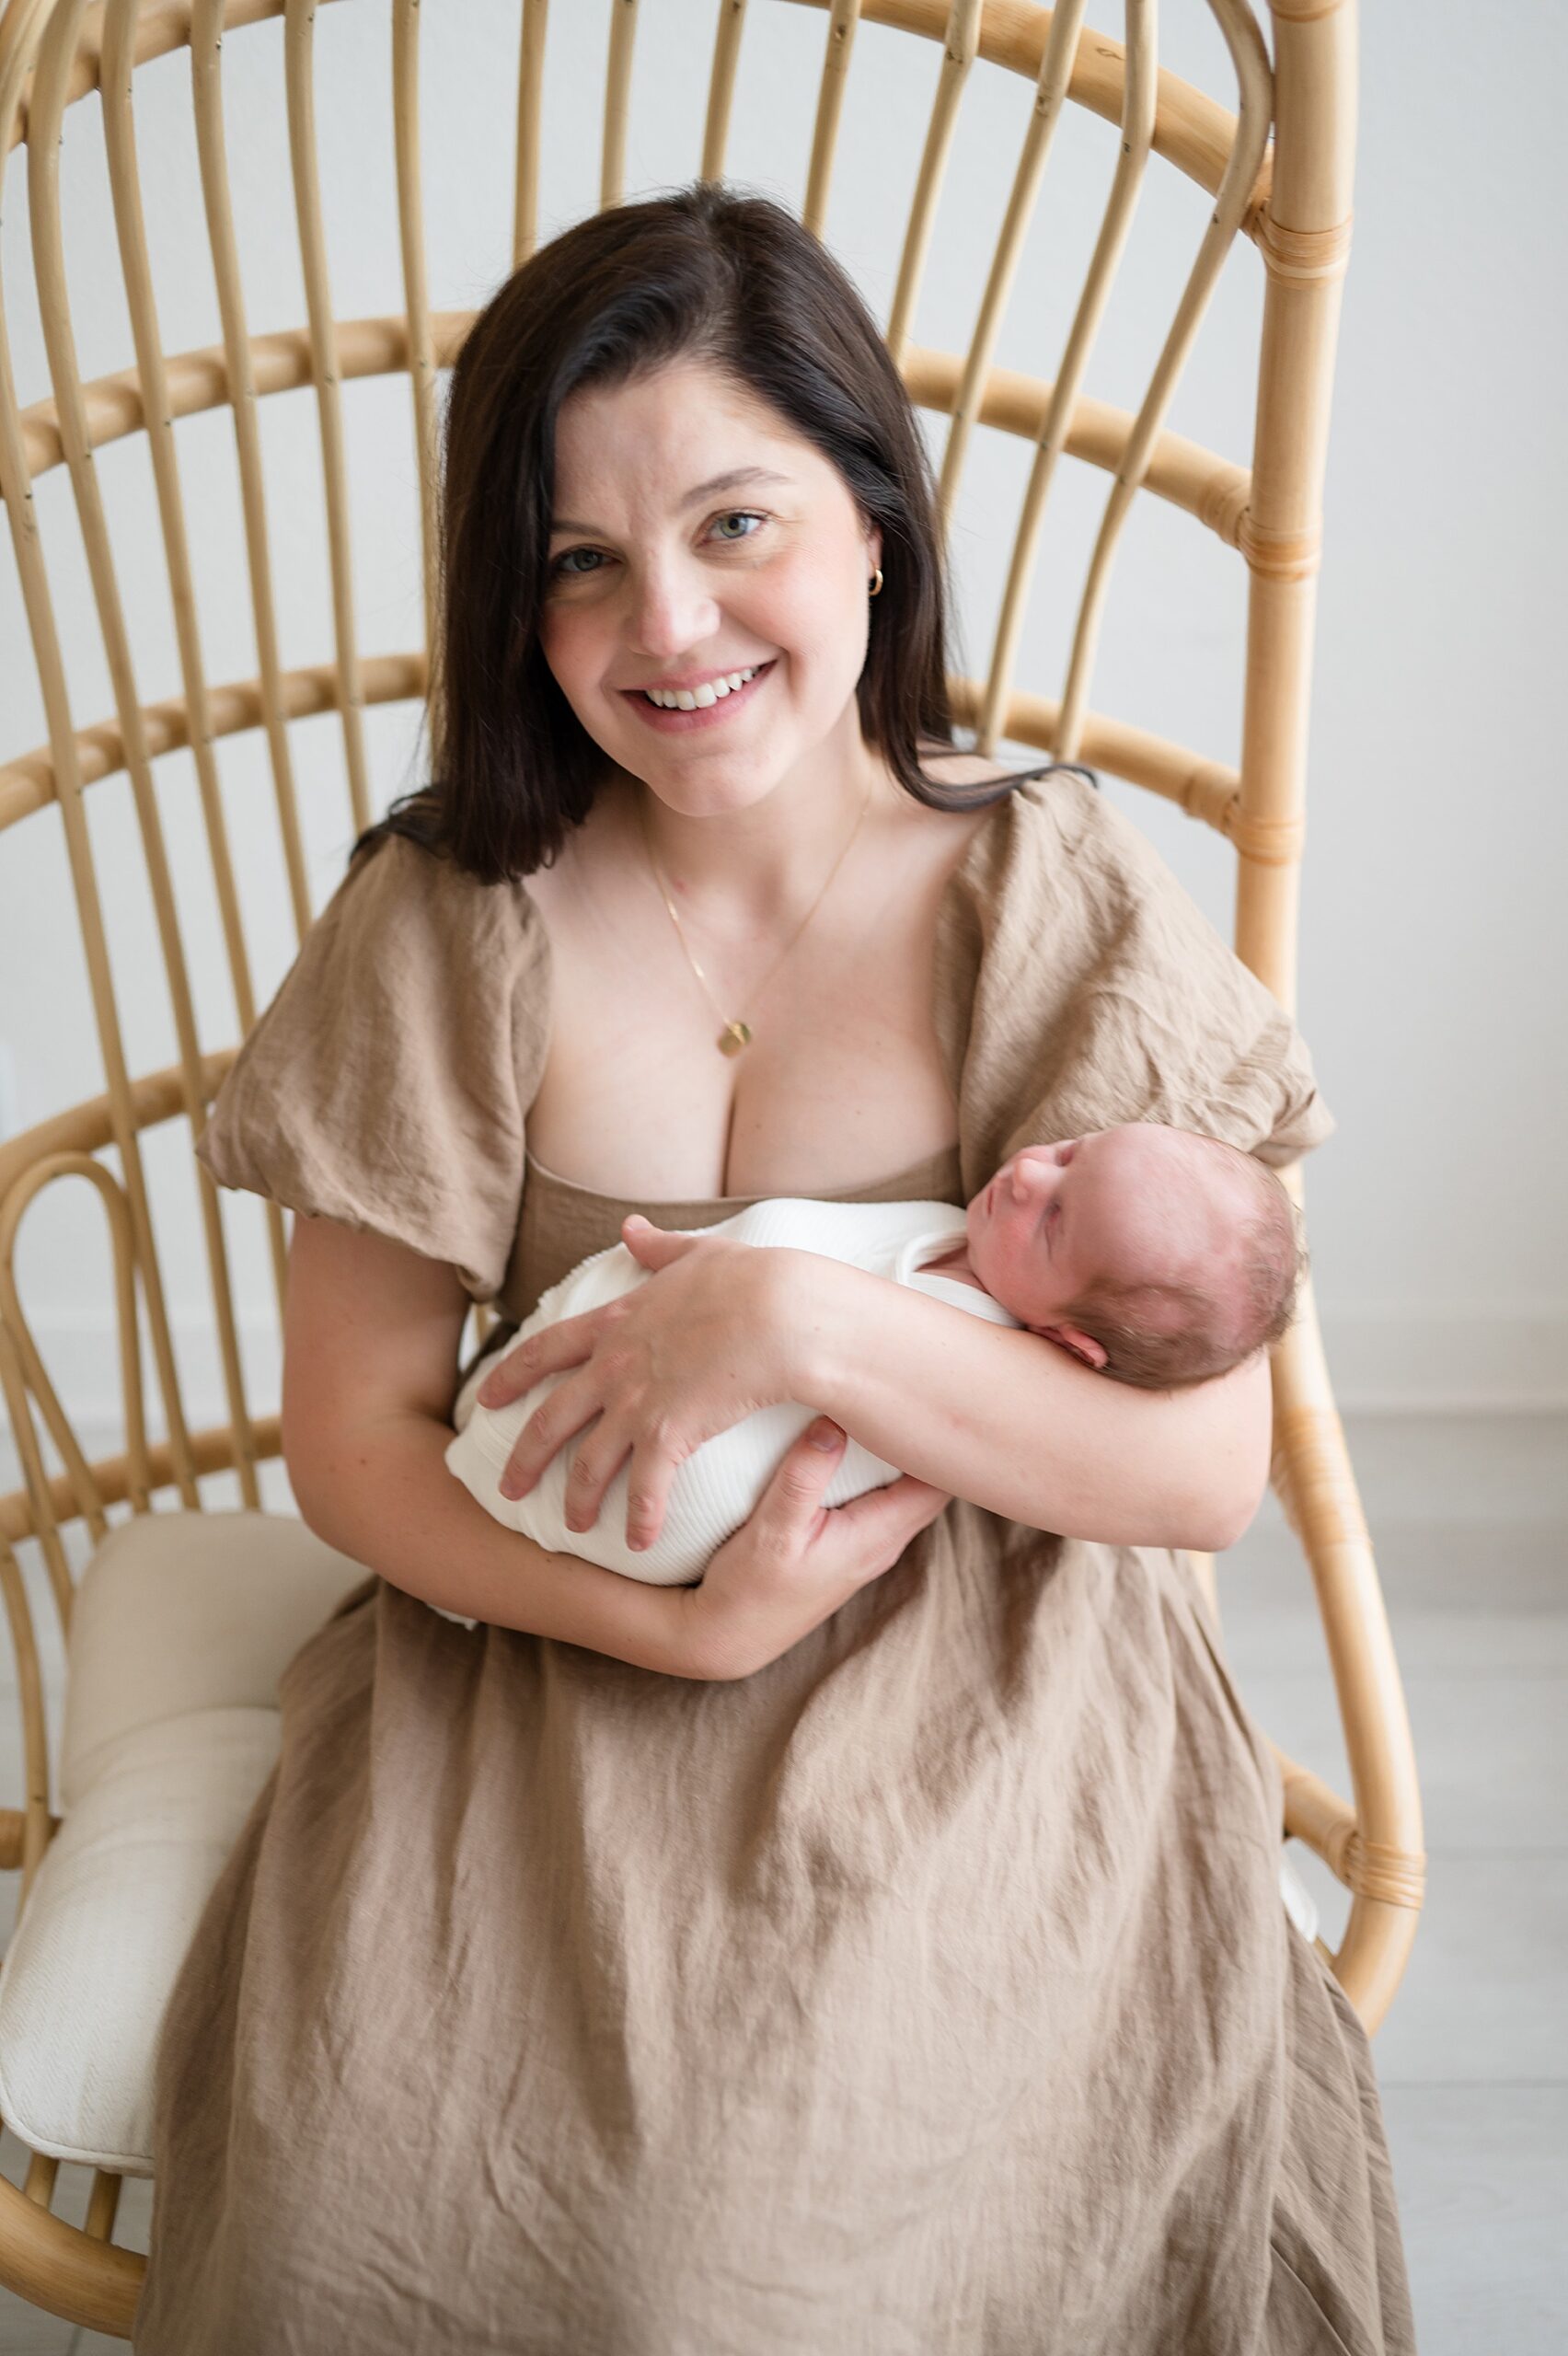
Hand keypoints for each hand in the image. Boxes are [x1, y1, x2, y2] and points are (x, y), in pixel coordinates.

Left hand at [474, 1216, 806, 1552]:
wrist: (780, 1311)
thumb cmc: (751, 1279)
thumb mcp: (697, 1253)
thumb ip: (659, 1247)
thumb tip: (631, 1229)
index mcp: (617, 1322)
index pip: (545, 1352)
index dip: (511, 1377)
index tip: (487, 1399)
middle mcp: (614, 1367)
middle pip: (549, 1420)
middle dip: (524, 1459)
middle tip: (507, 1490)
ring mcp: (636, 1403)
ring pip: (588, 1464)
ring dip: (578, 1500)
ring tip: (573, 1527)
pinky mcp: (668, 1435)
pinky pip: (645, 1489)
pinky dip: (640, 1520)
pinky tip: (639, 1544)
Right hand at [686, 1416, 952, 1679]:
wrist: (727, 1637)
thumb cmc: (748, 1588)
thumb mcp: (772, 1529)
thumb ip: (805, 1475)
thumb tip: (833, 1421)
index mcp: (876, 1536)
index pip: (938, 1483)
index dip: (943, 1441)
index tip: (931, 1397)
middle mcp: (883, 1544)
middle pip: (930, 1483)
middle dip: (929, 1441)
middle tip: (917, 1389)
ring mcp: (868, 1548)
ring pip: (908, 1492)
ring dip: (904, 1456)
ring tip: (893, 1407)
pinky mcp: (849, 1548)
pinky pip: (883, 1501)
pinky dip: (883, 1472)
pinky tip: (862, 1445)